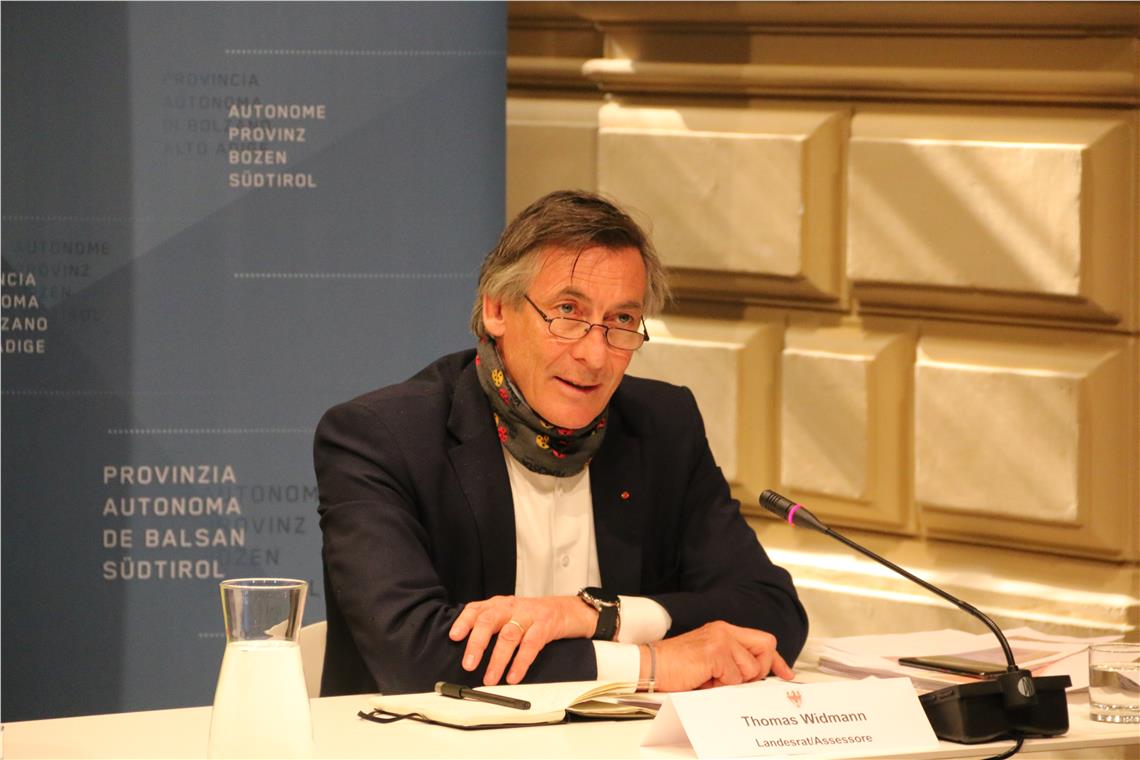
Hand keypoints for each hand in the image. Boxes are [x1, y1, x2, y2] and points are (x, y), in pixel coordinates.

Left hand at [448, 595, 595, 685]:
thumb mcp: (512, 615)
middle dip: (477, 643)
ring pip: (509, 635)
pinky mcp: (546, 626)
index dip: (463, 621)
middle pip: (489, 620)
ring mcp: (529, 615)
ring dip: (497, 659)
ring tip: (490, 678)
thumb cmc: (536, 616)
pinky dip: (520, 662)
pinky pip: (531, 645)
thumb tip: (470, 651)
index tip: (453, 637)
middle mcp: (512, 607)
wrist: (571, 610)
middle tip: (468, 664)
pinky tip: (514, 676)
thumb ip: (493, 626)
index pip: (477, 608)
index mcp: (500, 604)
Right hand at [650, 621, 793, 691]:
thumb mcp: (710, 661)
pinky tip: (704, 679)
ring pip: (750, 669)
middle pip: (766, 647)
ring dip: (732, 682)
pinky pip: (734, 677)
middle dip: (759, 670)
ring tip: (710, 678)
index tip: (785, 674)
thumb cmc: (676, 667)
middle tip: (735, 679)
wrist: (652, 666)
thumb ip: (732, 662)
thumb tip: (755, 678)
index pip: (762, 641)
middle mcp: (725, 630)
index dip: (777, 660)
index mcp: (724, 631)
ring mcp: (721, 639)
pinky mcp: (716, 652)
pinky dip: (720, 685)